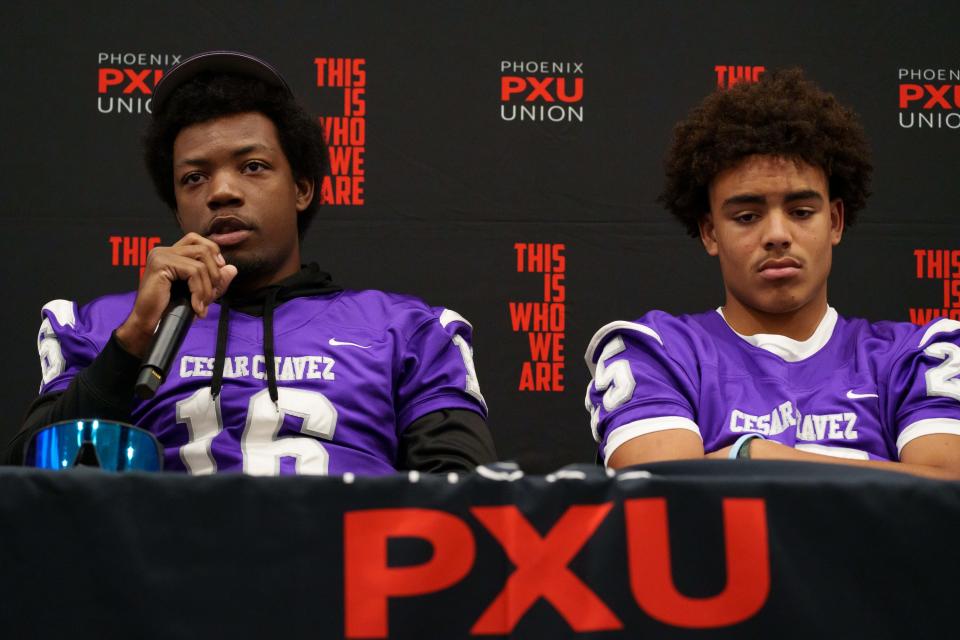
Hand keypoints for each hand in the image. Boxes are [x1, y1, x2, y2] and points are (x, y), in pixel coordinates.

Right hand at [116, 233, 237, 357]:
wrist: (150, 324)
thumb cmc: (170, 309)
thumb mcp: (200, 293)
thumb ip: (216, 280)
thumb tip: (233, 268)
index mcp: (171, 253)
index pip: (197, 240)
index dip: (213, 253)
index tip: (218, 275)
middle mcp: (163, 250)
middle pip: (203, 248)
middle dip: (214, 273)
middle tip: (212, 295)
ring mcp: (161, 255)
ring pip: (200, 264)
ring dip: (207, 287)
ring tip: (202, 305)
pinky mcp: (160, 264)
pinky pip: (193, 272)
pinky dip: (199, 291)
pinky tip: (196, 306)